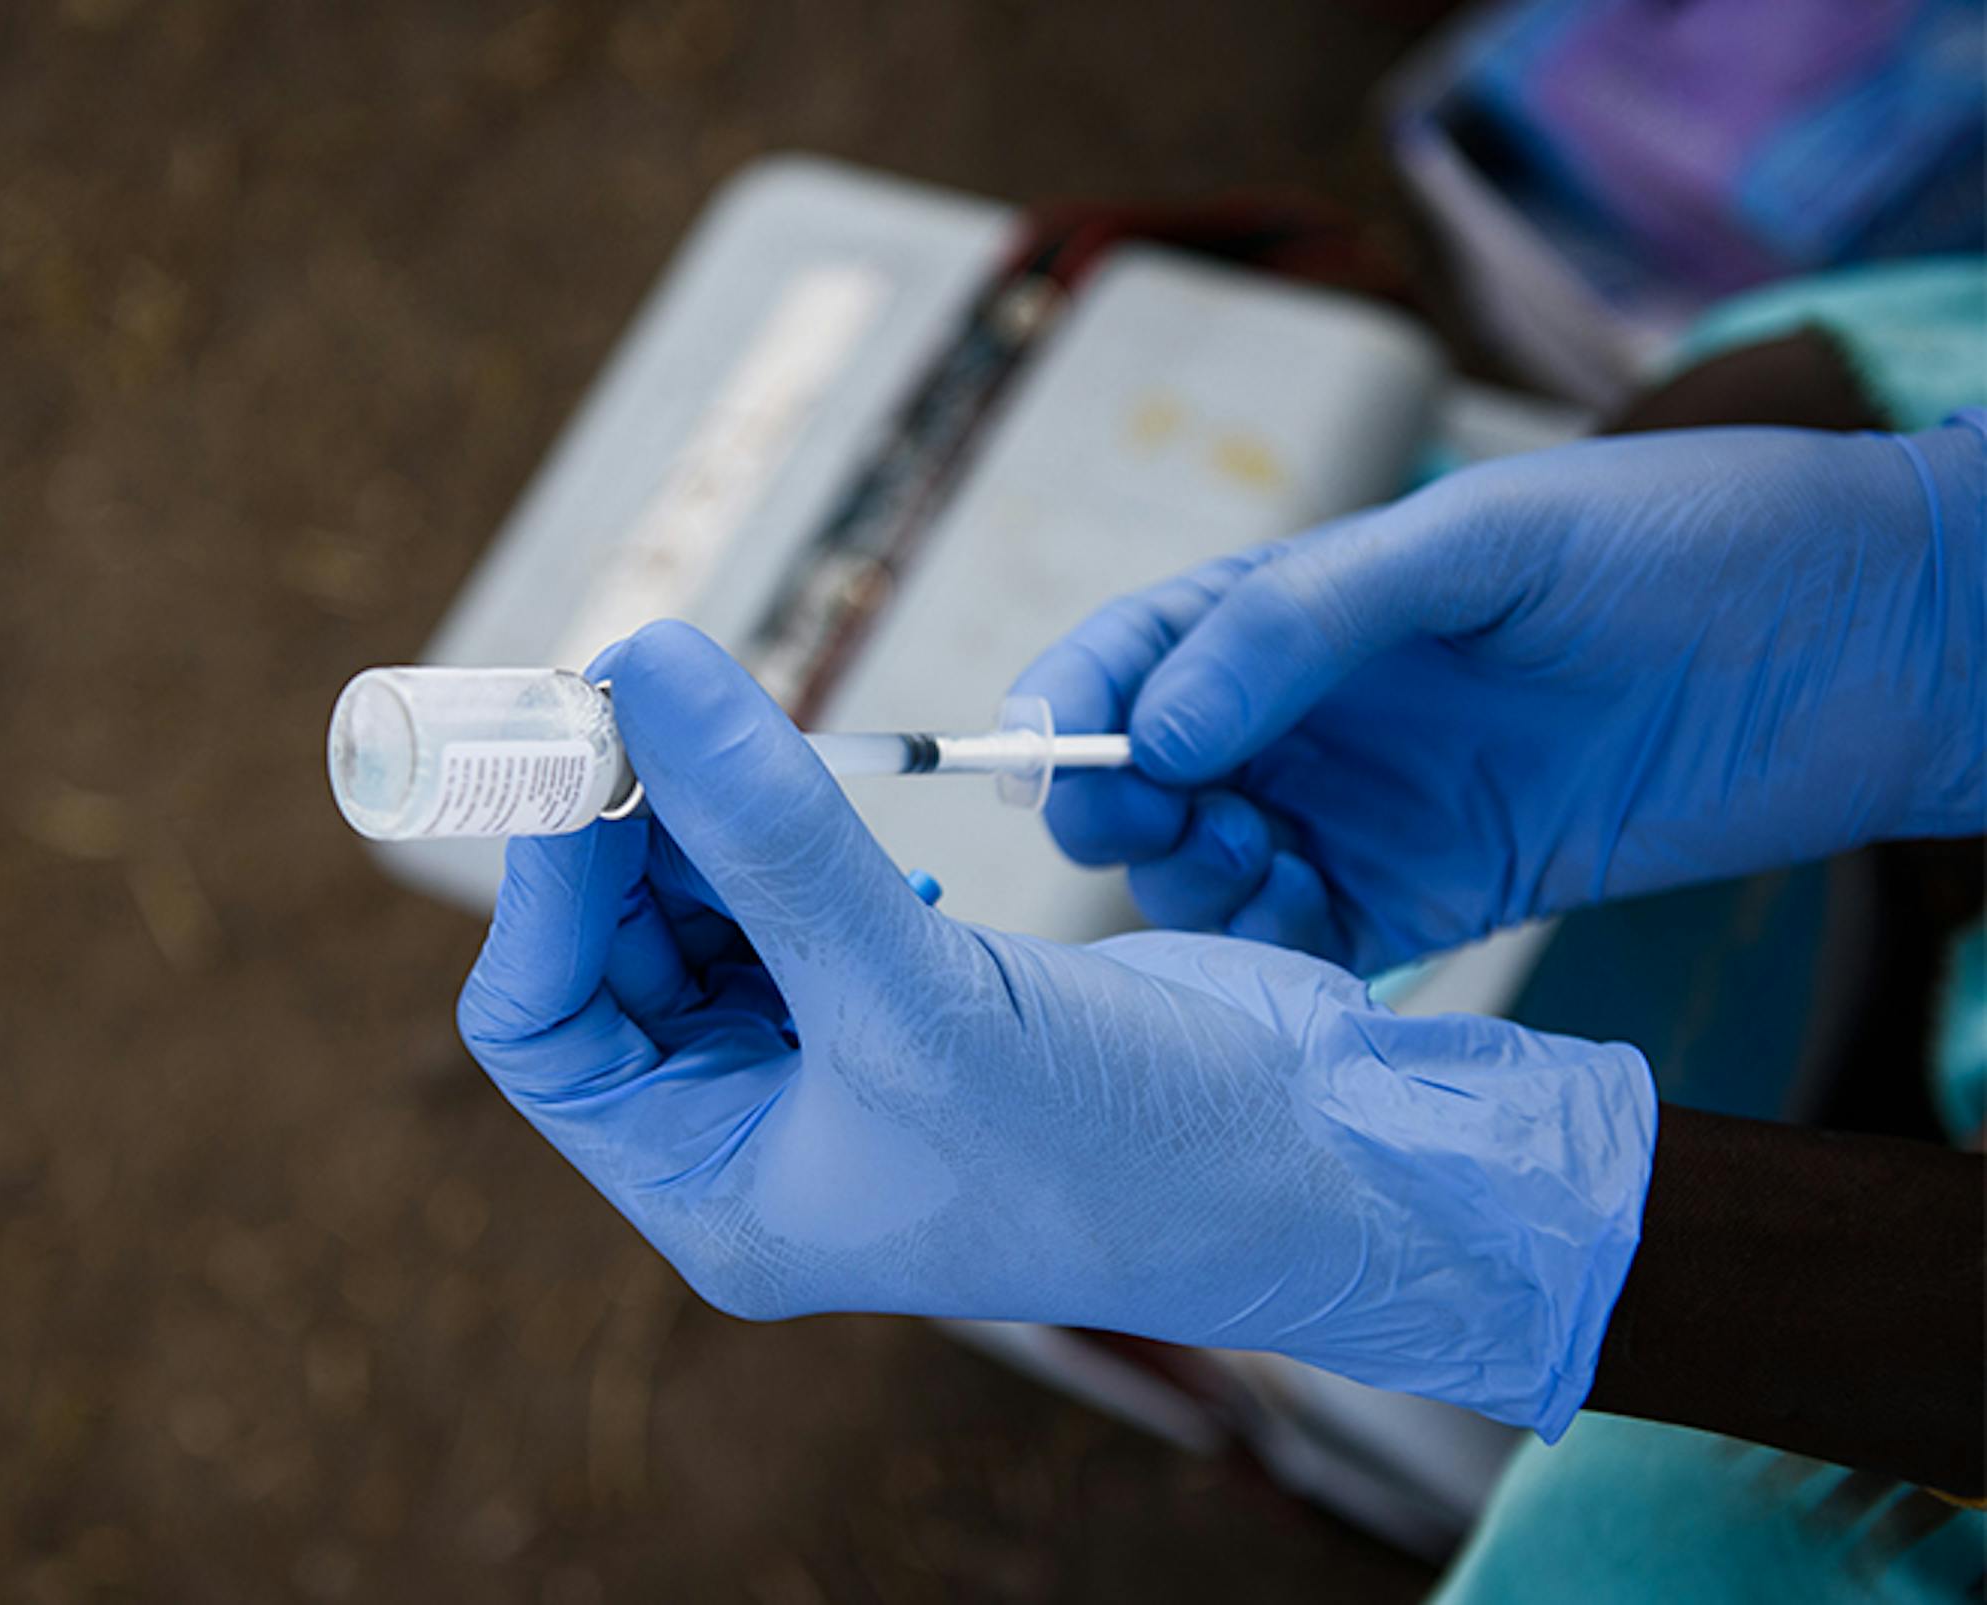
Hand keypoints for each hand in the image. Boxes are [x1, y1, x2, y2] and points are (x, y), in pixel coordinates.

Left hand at [460, 622, 1653, 1435]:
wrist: (1332, 1162)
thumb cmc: (1129, 1141)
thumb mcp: (920, 990)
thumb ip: (769, 831)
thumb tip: (638, 666)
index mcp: (715, 1189)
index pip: (539, 1022)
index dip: (544, 882)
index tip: (585, 748)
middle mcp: (752, 1136)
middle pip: (611, 951)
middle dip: (630, 829)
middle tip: (660, 696)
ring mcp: (829, 1067)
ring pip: (702, 908)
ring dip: (716, 813)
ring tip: (762, 737)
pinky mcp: (909, 997)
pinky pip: (796, 891)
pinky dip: (799, 830)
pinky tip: (843, 801)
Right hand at [1009, 419, 1984, 974]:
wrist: (1874, 643)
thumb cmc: (1681, 544)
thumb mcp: (1478, 542)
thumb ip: (1305, 623)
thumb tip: (1159, 733)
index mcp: (1298, 601)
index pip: (1136, 653)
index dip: (1075, 704)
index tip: (1053, 760)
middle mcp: (1311, 712)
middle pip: (1148, 775)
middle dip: (1115, 805)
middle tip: (1149, 826)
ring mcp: (1367, 809)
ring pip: (1209, 868)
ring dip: (1189, 879)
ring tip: (1248, 867)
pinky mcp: (1434, 899)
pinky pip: (1304, 944)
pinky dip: (1265, 954)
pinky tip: (1287, 936)